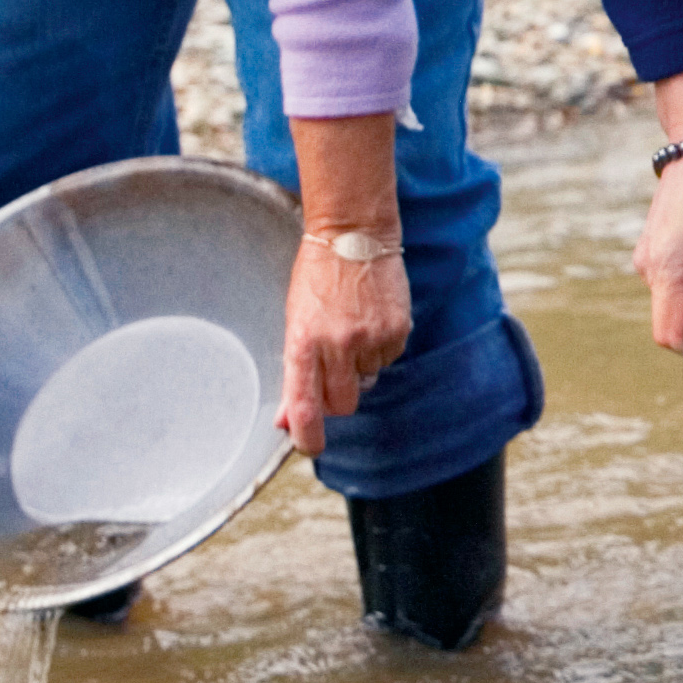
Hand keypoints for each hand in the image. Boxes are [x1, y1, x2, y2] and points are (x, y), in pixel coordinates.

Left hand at [279, 231, 411, 454]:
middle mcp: (337, 345)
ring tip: (353, 329)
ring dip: (360, 366)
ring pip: (367, 380)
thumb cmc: (316, 277)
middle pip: (342, 403)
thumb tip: (285, 421)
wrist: (353, 235)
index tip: (311, 447)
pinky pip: (388, 359)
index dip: (307, 437)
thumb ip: (293, 375)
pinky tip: (371, 320)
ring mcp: (370, 338)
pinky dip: (380, 348)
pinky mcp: (397, 330)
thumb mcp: (294, 322)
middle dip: (338, 395)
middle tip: (334, 367)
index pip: (304, 407)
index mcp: (302, 343)